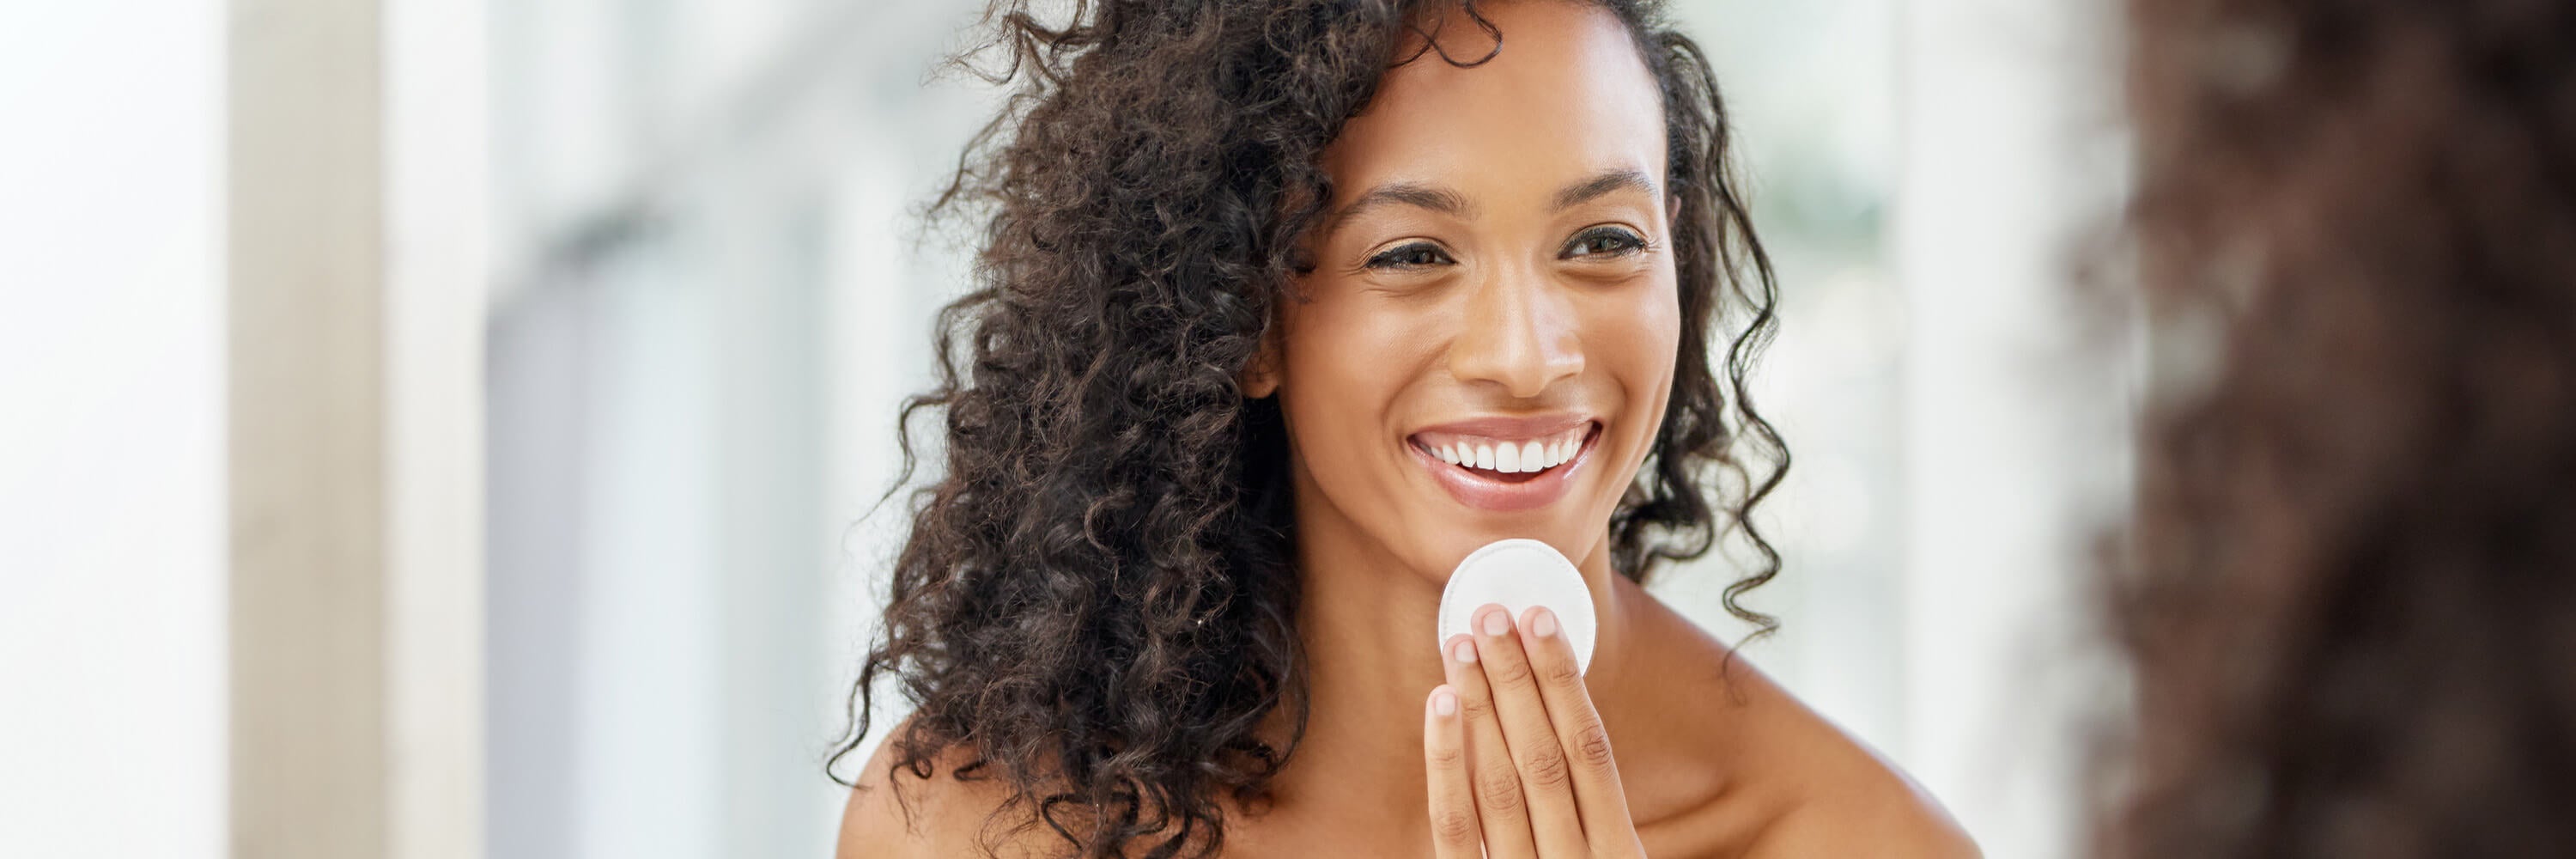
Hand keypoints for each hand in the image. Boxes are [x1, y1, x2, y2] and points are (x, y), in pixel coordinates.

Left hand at [1425, 603, 1644, 857]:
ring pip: (1499, 782)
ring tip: (1462, 644)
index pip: (1591, 750)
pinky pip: (1454, 825)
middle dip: (1517, 678)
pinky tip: (1441, 703)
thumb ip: (1587, 813)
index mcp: (1618, 853)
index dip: (1564, 680)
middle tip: (1492, 615)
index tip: (1540, 619)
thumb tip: (1554, 710)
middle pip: (1543, 756)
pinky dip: (1447, 760)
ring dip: (1480, 704)